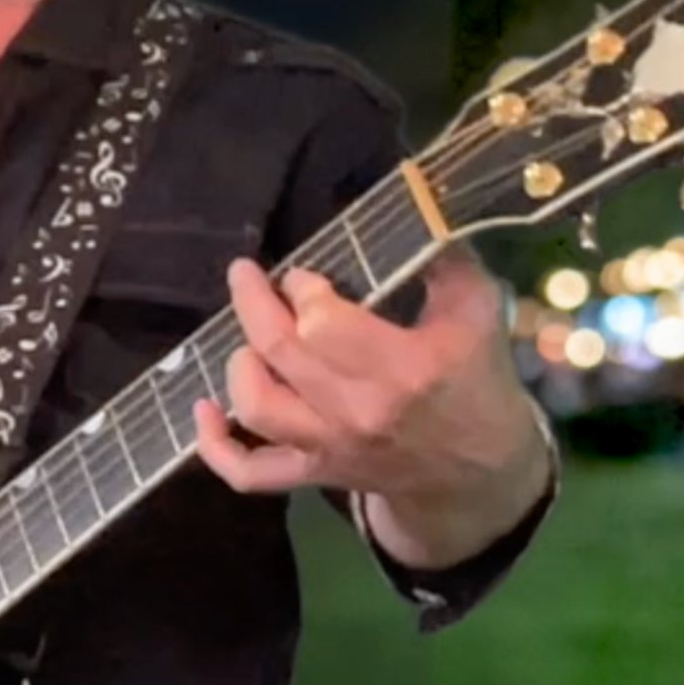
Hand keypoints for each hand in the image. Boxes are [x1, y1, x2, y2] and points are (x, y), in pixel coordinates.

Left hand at [191, 247, 540, 508]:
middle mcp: (358, 411)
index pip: (323, 324)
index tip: (304, 276)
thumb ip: (442, 259)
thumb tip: (411, 209)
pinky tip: (204, 409)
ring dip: (239, 365)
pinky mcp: (314, 474)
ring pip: (257, 408)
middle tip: (245, 275)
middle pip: (279, 353)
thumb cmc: (477, 384)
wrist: (479, 475)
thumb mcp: (477, 312)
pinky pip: (250, 473)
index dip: (302, 290)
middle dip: (252, 304)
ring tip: (250, 341)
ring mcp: (330, 447)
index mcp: (404, 369)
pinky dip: (215, 446)